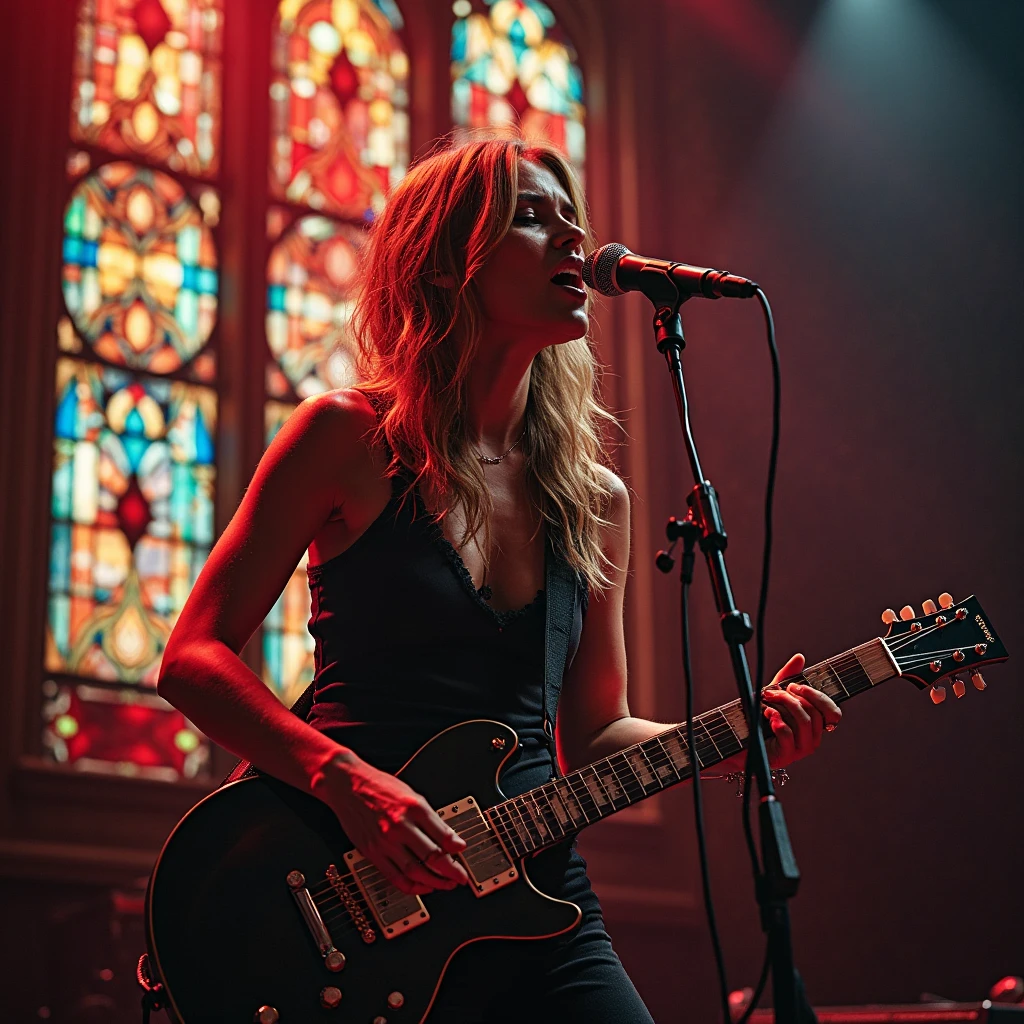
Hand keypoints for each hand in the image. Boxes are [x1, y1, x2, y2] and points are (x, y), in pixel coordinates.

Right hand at [318, 754, 469, 895]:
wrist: (347, 785)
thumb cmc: (379, 786)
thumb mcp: (412, 795)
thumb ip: (433, 819)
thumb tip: (452, 839)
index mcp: (413, 808)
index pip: (442, 836)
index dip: (456, 850)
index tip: (463, 855)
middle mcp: (400, 826)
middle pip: (431, 856)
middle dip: (450, 871)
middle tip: (460, 877)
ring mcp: (384, 841)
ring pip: (414, 871)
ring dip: (433, 882)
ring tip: (445, 884)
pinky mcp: (371, 852)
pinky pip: (394, 877)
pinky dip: (410, 887)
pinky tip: (422, 887)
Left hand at [761, 653, 841, 767]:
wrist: (739, 739)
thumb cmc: (759, 718)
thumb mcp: (775, 694)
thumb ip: (788, 677)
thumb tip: (800, 658)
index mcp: (814, 725)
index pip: (833, 713)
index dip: (818, 697)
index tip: (796, 686)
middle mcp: (811, 739)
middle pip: (814, 713)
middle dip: (792, 697)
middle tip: (774, 691)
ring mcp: (800, 749)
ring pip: (804, 721)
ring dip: (783, 706)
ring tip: (767, 701)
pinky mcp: (785, 756)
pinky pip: (788, 733)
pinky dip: (776, 718)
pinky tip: (766, 714)